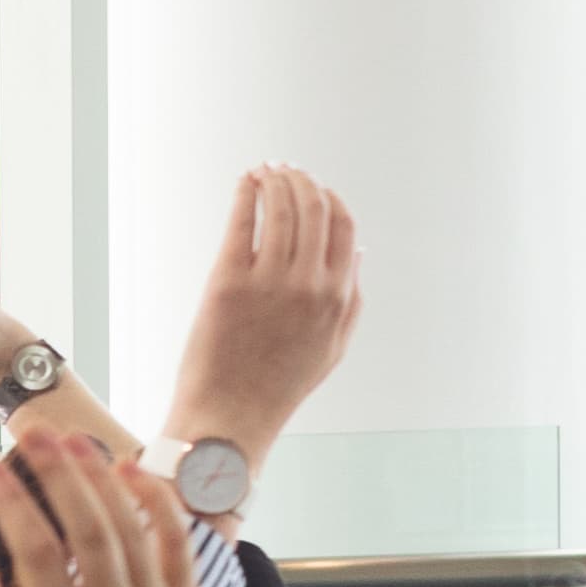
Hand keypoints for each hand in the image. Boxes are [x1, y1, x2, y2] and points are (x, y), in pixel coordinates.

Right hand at [0, 432, 234, 586]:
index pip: (35, 553)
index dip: (9, 504)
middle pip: (86, 525)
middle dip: (56, 471)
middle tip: (29, 430)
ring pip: (128, 525)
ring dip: (99, 476)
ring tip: (70, 439)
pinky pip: (176, 541)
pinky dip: (157, 502)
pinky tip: (132, 469)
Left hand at [154, 165, 362, 466]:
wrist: (228, 418)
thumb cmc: (277, 387)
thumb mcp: (332, 347)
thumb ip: (351, 298)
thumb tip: (358, 251)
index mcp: (337, 297)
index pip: (344, 226)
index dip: (330, 198)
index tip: (314, 187)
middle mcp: (308, 284)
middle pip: (313, 208)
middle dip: (301, 180)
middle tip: (285, 169)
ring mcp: (268, 282)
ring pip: (279, 208)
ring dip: (274, 180)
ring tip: (264, 170)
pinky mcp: (227, 283)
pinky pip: (241, 223)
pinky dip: (246, 194)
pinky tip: (245, 183)